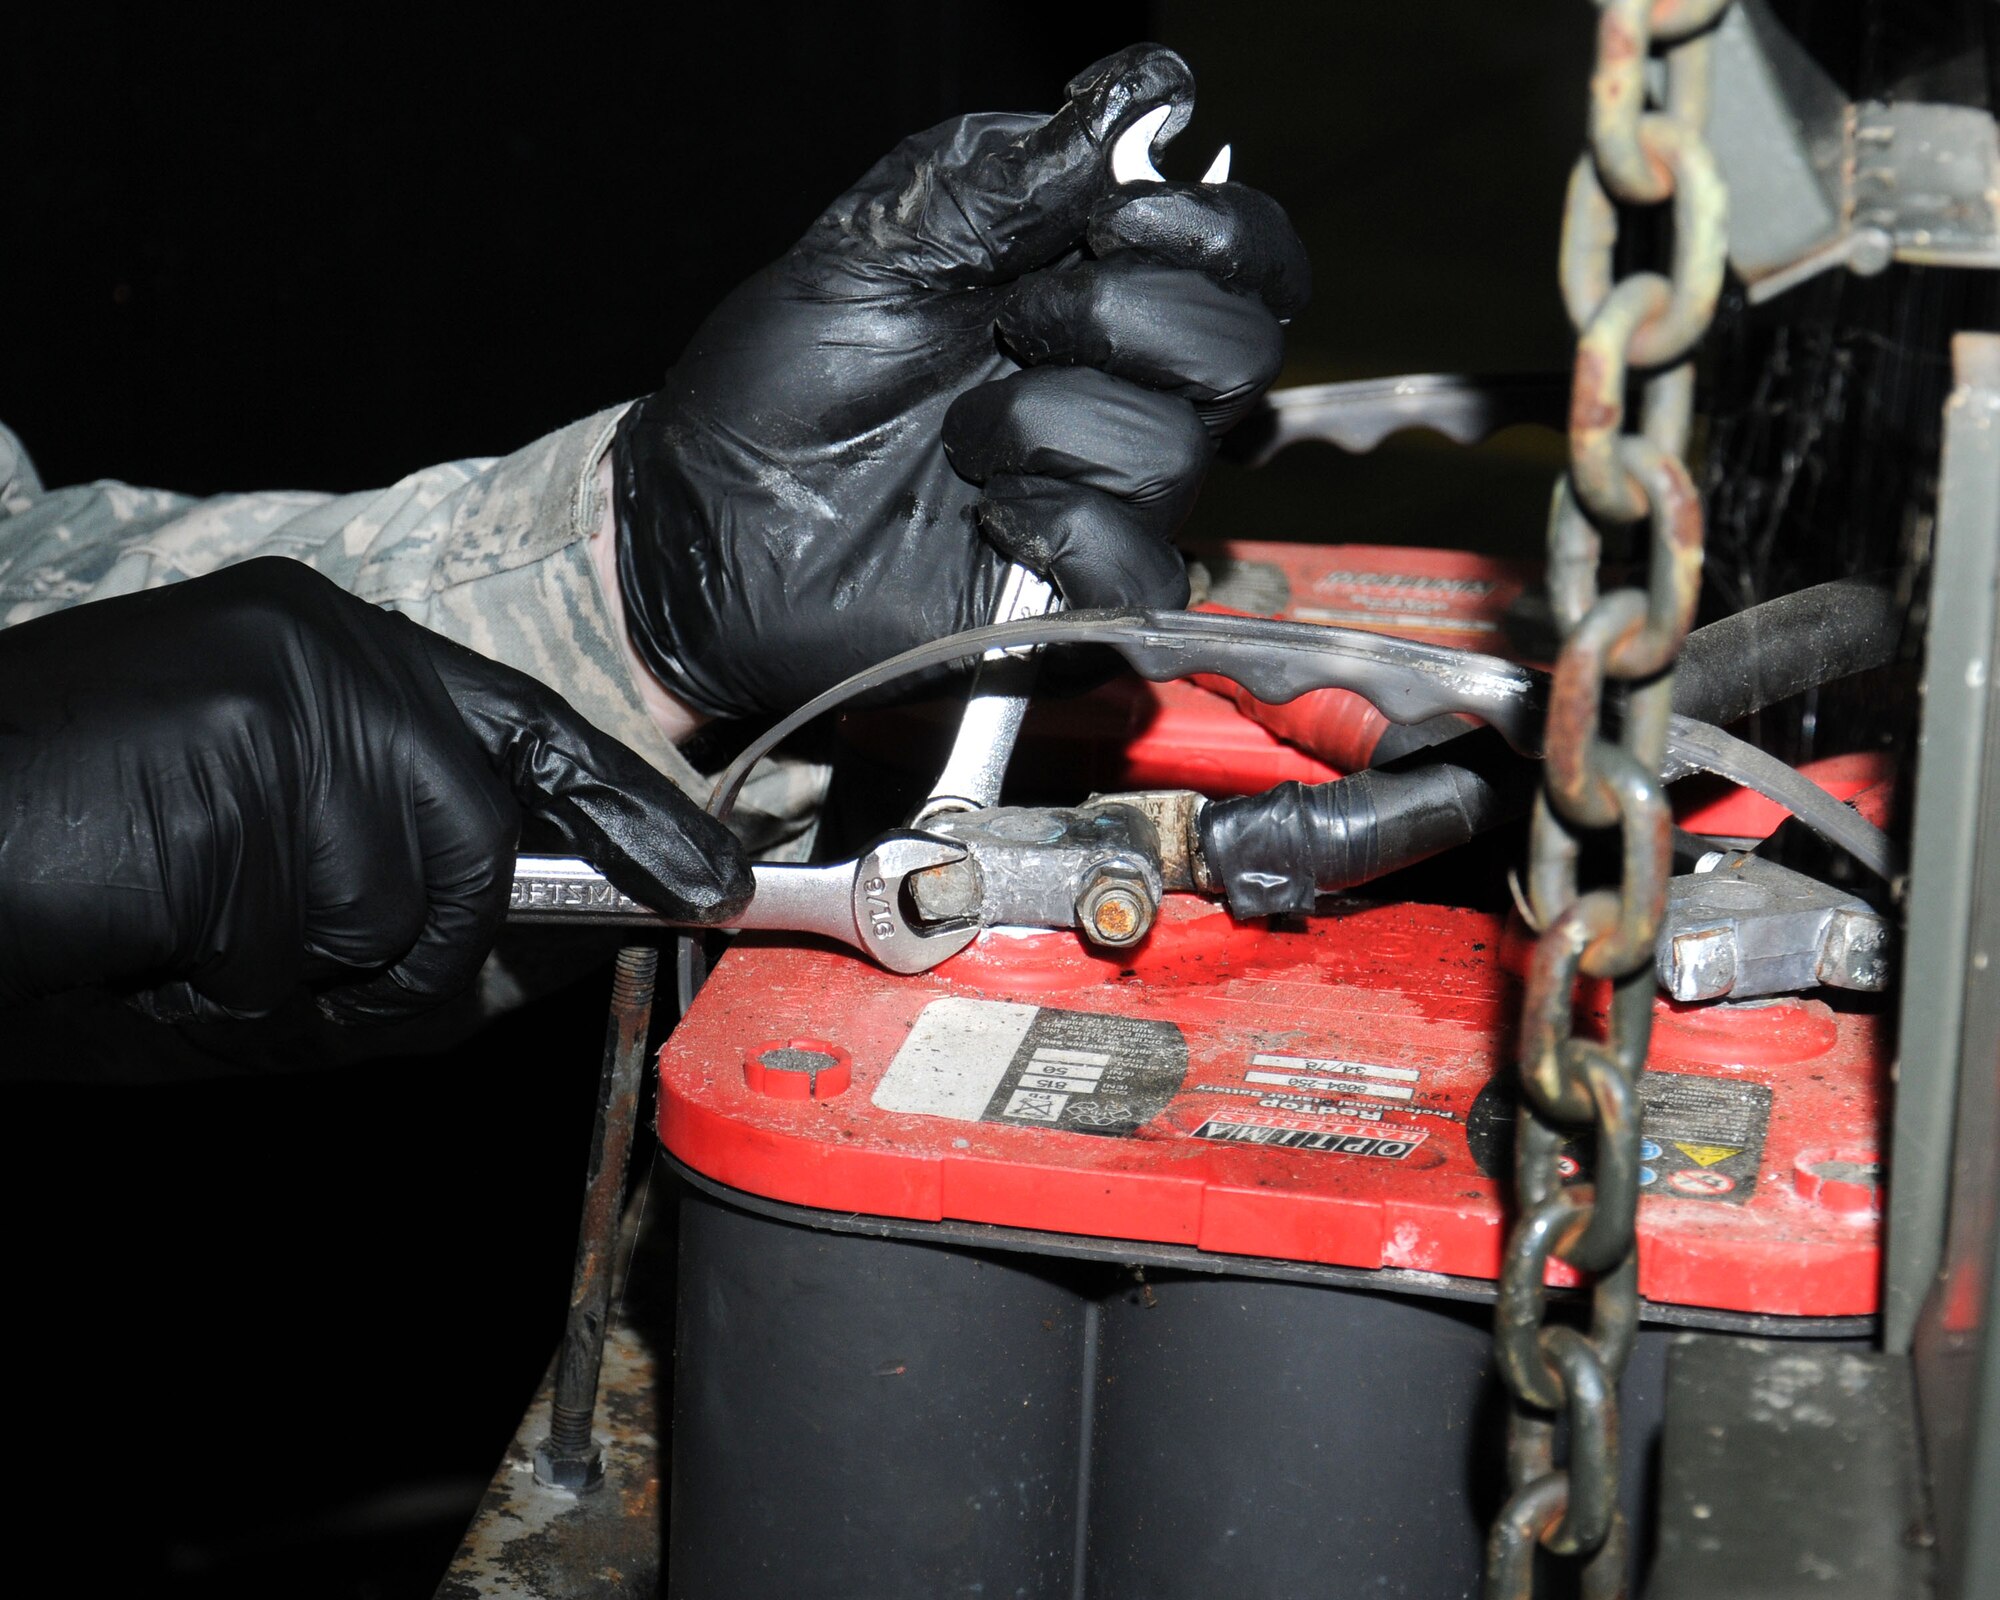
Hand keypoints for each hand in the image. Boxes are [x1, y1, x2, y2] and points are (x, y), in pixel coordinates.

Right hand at [0, 558, 750, 1022]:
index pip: (529, 731)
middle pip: (481, 844)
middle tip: (250, 966)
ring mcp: (296, 687)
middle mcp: (322, 644)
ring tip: (174, 941)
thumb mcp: (254, 891)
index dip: (626, 813)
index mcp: (319, 651)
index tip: (708, 875)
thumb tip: (563, 946)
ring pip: (420, 904)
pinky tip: (150, 939)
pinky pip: (335, 937)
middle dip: (409, 952)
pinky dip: (248, 988)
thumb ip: (408, 900)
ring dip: (311, 980)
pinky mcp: (258, 748)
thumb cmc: (62, 885)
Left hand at [614, 42, 1309, 720]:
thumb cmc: (782, 383)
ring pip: (1174, 452)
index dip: (1220, 232)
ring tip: (957, 438)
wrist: (709, 519)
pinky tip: (991, 514)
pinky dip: (1066, 527)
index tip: (1114, 218)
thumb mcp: (879, 243)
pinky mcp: (1074, 597)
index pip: (1248, 260)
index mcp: (1093, 294)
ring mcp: (1105, 499)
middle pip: (1241, 349)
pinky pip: (1140, 569)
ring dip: (1046, 423)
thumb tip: (1142, 87)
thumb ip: (1006, 172)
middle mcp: (1121, 396)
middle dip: (1125, 317)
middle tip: (1015, 324)